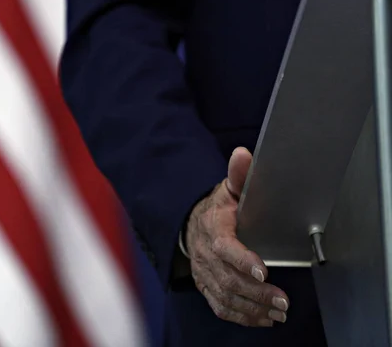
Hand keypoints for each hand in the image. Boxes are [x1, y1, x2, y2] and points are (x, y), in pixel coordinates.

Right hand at [185, 147, 288, 326]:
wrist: (191, 223)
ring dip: (253, 307)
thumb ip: (239, 175)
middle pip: (227, 278)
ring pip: (225, 296)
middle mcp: (205, 253)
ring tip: (278, 312)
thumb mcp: (229, 188)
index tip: (263, 271)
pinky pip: (219, 306)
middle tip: (283, 300)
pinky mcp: (205, 285)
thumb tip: (243, 154)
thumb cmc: (217, 207)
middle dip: (257, 292)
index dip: (242, 260)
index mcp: (213, 226)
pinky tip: (262, 319)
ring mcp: (203, 271)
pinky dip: (241, 316)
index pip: (224, 246)